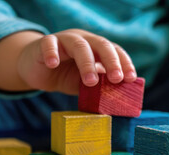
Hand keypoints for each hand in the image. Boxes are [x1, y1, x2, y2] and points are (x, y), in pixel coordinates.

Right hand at [0, 29, 135, 94]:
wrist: (38, 69)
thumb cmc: (67, 75)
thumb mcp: (86, 83)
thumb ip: (101, 87)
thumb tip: (120, 101)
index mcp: (97, 48)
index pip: (115, 51)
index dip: (124, 63)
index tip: (130, 78)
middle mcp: (84, 40)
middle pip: (101, 45)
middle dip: (111, 61)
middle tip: (117, 78)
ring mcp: (65, 40)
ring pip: (79, 46)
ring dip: (87, 64)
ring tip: (90, 82)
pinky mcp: (45, 43)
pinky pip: (49, 44)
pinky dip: (52, 53)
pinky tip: (53, 64)